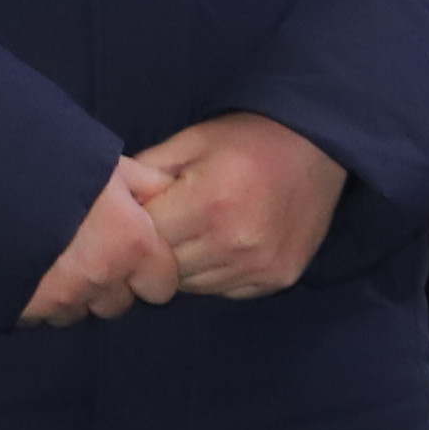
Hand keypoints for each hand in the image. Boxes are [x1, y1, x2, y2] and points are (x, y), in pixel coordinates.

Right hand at [19, 160, 183, 328]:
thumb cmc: (52, 165)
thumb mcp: (109, 165)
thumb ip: (146, 184)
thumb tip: (169, 192)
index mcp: (131, 244)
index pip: (162, 285)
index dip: (150, 271)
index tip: (134, 254)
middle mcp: (102, 278)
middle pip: (119, 303)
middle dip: (110, 285)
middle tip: (88, 253)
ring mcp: (61, 298)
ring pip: (80, 312)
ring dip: (73, 294)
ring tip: (53, 260)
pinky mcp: (24, 310)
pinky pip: (43, 316)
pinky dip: (39, 300)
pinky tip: (27, 272)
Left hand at [134, 112, 349, 298]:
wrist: (323, 147)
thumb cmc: (250, 139)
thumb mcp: (191, 141)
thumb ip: (146, 172)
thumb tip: (105, 200)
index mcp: (209, 201)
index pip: (143, 238)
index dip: (135, 226)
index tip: (143, 213)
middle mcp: (235, 240)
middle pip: (164, 268)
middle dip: (157, 248)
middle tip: (170, 222)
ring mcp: (260, 264)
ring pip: (191, 286)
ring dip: (186, 265)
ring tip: (199, 231)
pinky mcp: (278, 278)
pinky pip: (224, 291)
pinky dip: (216, 273)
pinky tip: (226, 243)